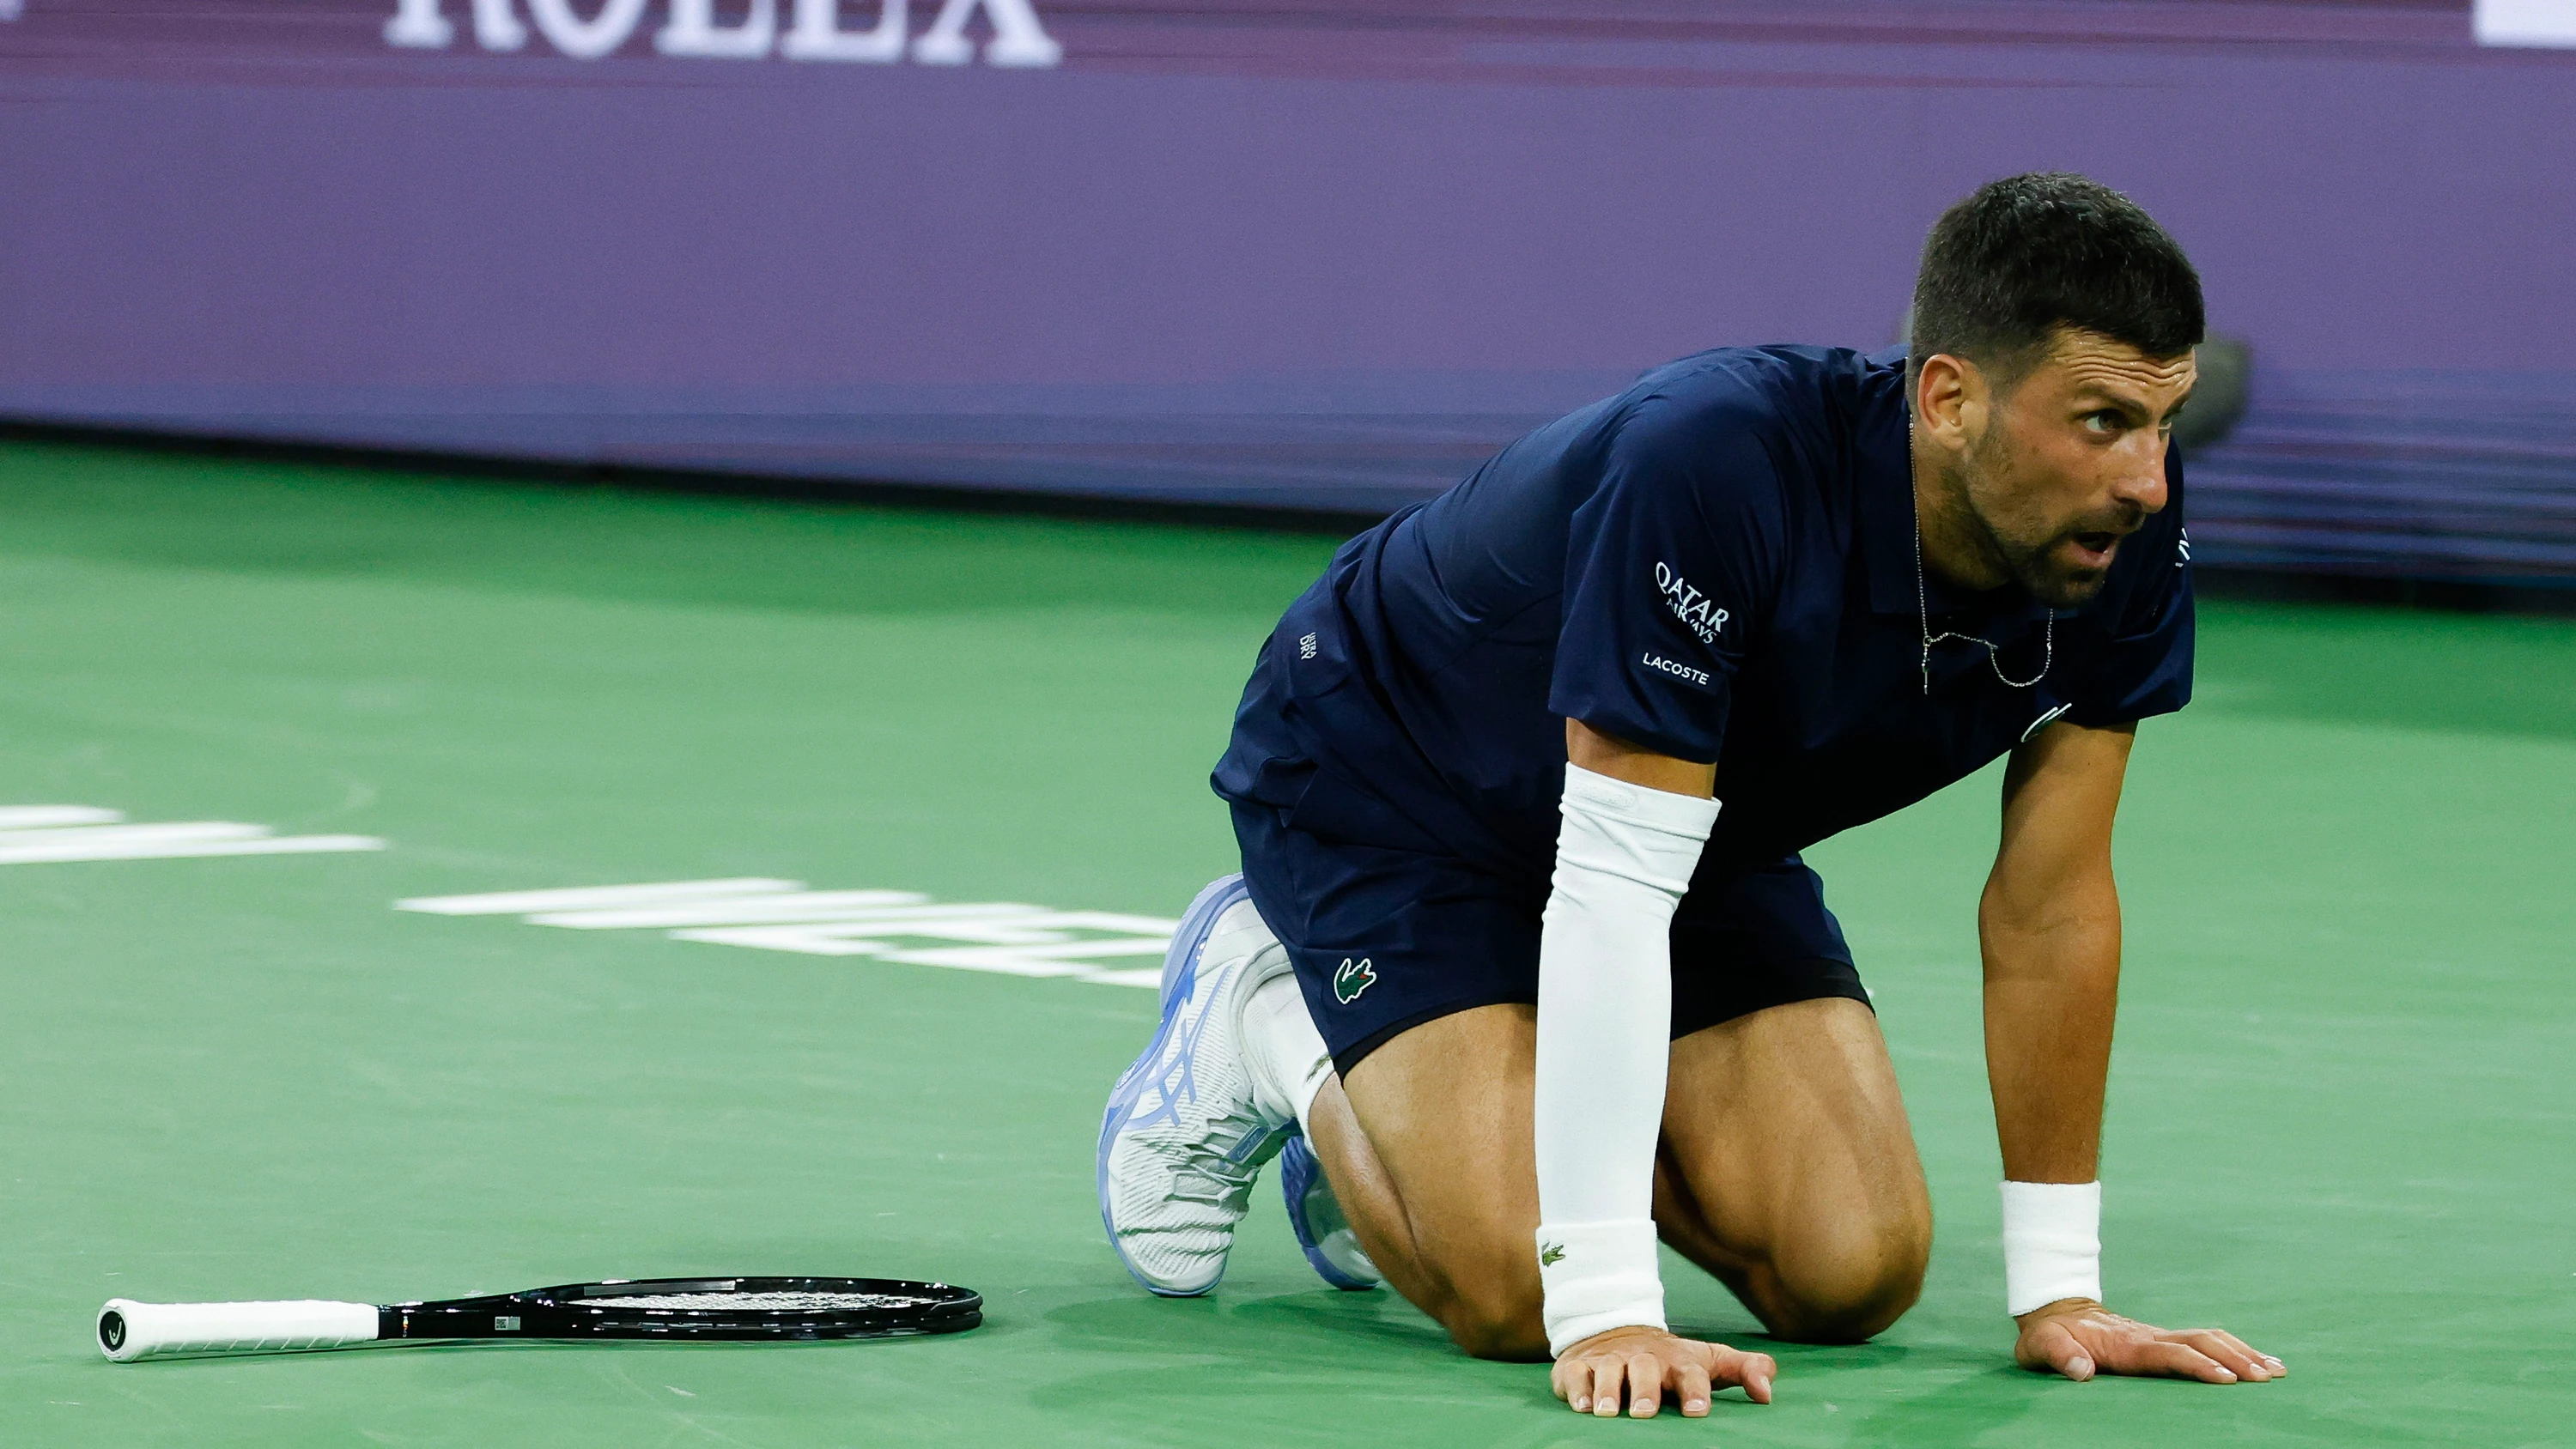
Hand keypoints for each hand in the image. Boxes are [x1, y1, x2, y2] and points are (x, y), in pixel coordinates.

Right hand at [1550, 1325, 1776, 1418]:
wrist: (1615, 1331)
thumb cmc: (1671, 1359)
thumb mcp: (1709, 1360)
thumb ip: (1745, 1370)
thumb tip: (1768, 1393)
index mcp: (1677, 1361)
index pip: (1690, 1373)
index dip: (1696, 1391)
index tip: (1698, 1411)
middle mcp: (1643, 1358)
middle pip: (1645, 1369)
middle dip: (1645, 1390)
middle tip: (1646, 1412)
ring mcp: (1609, 1360)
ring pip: (1608, 1371)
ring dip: (1608, 1391)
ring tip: (1609, 1413)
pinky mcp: (1579, 1366)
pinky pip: (1575, 1375)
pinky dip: (1577, 1389)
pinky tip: (1582, 1407)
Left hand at [2014, 1299, 2285, 1383]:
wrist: (2056, 1310)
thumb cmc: (2050, 1334)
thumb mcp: (2043, 1345)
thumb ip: (2060, 1356)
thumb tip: (2081, 1371)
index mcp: (2127, 1344)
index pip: (2169, 1353)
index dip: (2197, 1365)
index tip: (2226, 1378)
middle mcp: (2150, 1337)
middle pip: (2201, 1343)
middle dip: (2234, 1359)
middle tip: (2267, 1377)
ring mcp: (2159, 1337)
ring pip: (2209, 1340)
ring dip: (2243, 1353)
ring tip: (2277, 1371)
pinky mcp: (2164, 1341)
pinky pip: (2205, 1344)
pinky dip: (2235, 1350)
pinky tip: (2257, 1363)